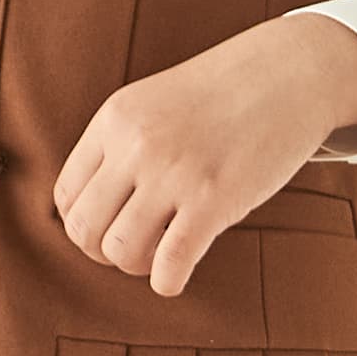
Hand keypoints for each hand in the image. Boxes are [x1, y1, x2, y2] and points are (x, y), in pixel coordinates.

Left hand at [55, 13, 356, 298]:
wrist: (289, 73)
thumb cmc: (224, 96)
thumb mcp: (155, 103)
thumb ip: (121, 147)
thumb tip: (94, 212)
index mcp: (115, 119)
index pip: (67, 195)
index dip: (85, 223)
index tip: (114, 225)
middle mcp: (137, 145)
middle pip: (84, 230)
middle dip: (103, 252)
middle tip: (136, 246)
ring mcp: (174, 173)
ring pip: (119, 251)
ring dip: (136, 267)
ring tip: (160, 255)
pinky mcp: (214, 200)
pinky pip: (169, 264)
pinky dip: (167, 282)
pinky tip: (178, 274)